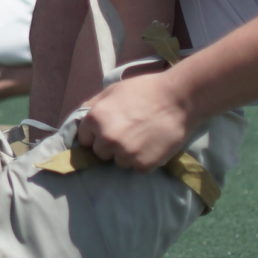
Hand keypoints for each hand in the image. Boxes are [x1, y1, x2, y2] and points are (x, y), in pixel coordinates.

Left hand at [76, 68, 196, 172]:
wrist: (179, 99)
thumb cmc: (145, 90)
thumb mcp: (112, 91)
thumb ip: (93, 106)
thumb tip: (78, 121)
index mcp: (95, 119)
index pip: (84, 139)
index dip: (97, 134)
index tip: (111, 128)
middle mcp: (106, 139)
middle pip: (100, 153)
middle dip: (110, 145)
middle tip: (129, 132)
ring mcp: (124, 153)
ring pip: (118, 162)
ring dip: (127, 154)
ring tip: (142, 138)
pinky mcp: (142, 165)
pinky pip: (136, 167)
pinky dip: (143, 159)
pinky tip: (152, 144)